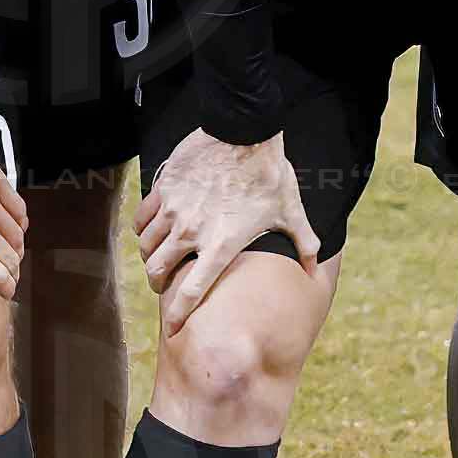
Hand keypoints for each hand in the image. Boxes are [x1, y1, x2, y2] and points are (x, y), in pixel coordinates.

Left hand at [0, 112, 29, 291]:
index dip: (4, 288)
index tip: (3, 291)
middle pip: (10, 259)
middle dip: (11, 271)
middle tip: (6, 274)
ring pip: (16, 235)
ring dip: (14, 247)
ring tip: (8, 251)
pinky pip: (17, 208)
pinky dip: (18, 221)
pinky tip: (12, 225)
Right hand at [135, 126, 315, 329]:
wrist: (243, 129)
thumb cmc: (268, 172)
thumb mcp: (289, 211)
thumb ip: (304, 243)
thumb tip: (315, 270)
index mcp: (221, 245)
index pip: (191, 292)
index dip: (178, 315)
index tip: (173, 328)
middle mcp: (192, 232)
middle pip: (158, 272)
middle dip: (158, 284)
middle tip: (163, 284)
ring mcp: (174, 210)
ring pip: (146, 246)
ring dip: (150, 257)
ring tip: (157, 257)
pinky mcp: (164, 189)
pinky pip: (141, 218)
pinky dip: (142, 228)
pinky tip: (151, 229)